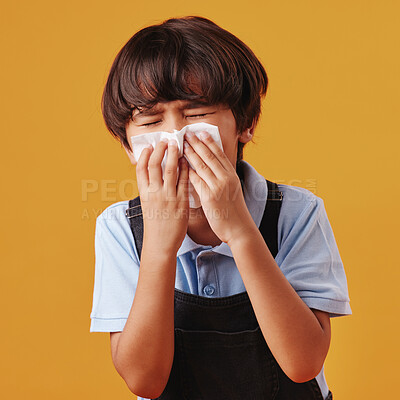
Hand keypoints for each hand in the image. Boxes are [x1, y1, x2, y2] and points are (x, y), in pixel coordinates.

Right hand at [136, 139, 188, 253]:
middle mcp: (154, 193)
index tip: (150, 145)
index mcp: (143, 193)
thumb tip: (153, 175)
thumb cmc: (155, 224)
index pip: (140, 169)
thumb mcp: (147, 205)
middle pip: (155, 165)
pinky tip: (188, 161)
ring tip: (177, 145)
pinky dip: (185, 169)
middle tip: (166, 140)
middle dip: (160, 150)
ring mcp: (167, 197)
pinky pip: (184, 181)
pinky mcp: (181, 202)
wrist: (160, 243)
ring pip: (170, 170)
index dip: (144, 155)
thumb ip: (150, 190)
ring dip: (174, 155)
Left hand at [183, 130, 254, 244]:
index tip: (201, 132)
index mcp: (232, 176)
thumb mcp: (233, 191)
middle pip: (210, 156)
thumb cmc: (234, 212)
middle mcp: (226, 178)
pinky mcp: (210, 197)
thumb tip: (214, 169)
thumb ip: (224, 179)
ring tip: (182, 144)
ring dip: (191, 154)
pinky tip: (180, 165)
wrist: (240, 229)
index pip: (220, 154)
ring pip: (202, 166)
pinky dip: (188, 171)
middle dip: (198, 143)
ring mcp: (218, 187)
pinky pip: (196, 181)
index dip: (210, 142)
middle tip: (187, 133)